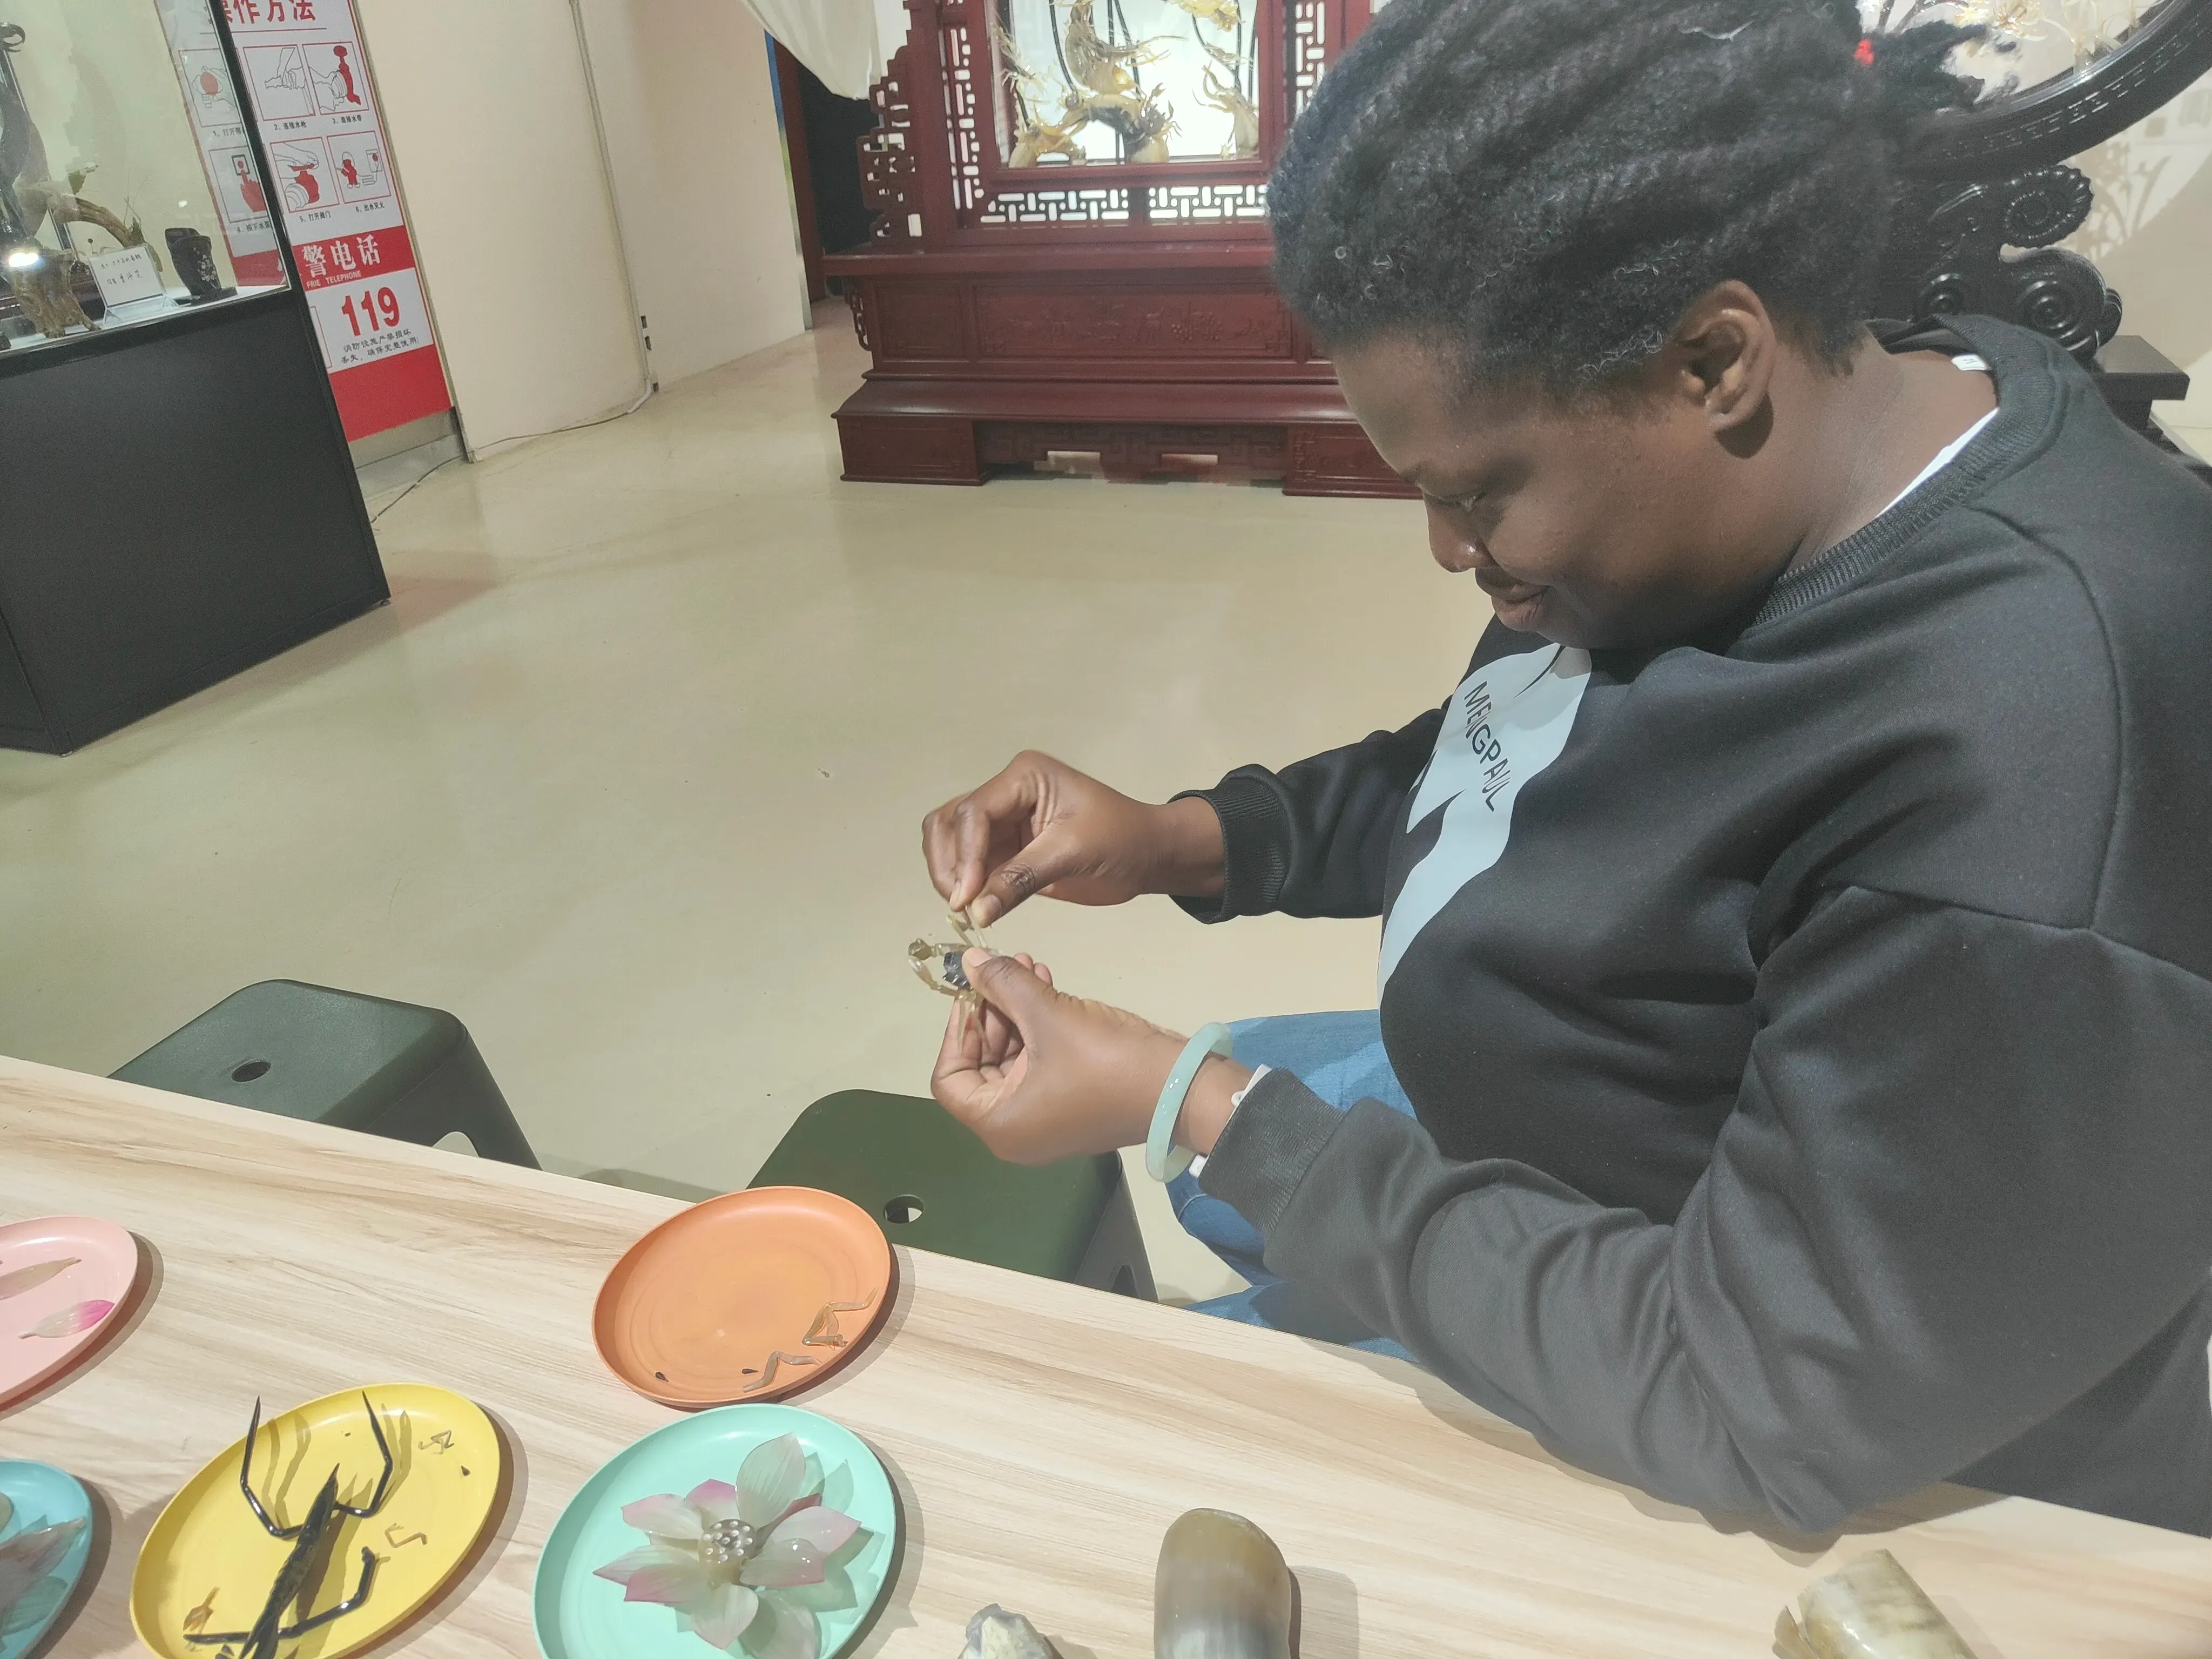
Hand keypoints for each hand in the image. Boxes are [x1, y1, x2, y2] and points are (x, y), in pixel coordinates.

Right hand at [921, 751, 1224, 925]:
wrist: (1148, 854)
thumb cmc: (1122, 840)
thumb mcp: (1072, 854)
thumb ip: (1020, 879)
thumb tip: (976, 911)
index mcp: (1023, 777)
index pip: (974, 811)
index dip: (965, 855)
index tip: (966, 897)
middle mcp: (1005, 793)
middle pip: (950, 822)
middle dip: (949, 864)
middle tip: (961, 905)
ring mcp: (1002, 821)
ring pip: (950, 841)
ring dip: (949, 874)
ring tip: (968, 908)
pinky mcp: (1006, 849)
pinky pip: (970, 864)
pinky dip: (965, 885)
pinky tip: (976, 908)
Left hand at [932, 951, 1249, 1165]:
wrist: (1184, 1089)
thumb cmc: (1107, 1061)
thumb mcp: (1050, 1015)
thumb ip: (1003, 984)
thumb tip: (967, 960)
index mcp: (1000, 1124)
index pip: (949, 1079)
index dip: (957, 1030)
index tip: (973, 991)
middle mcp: (1016, 1130)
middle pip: (981, 1065)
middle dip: (991, 1011)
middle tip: (1002, 967)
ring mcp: (1046, 1119)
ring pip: (1012, 1058)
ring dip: (1016, 1010)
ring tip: (1027, 964)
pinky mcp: (1072, 1102)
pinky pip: (1040, 1062)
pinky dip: (1039, 1025)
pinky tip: (1045, 982)